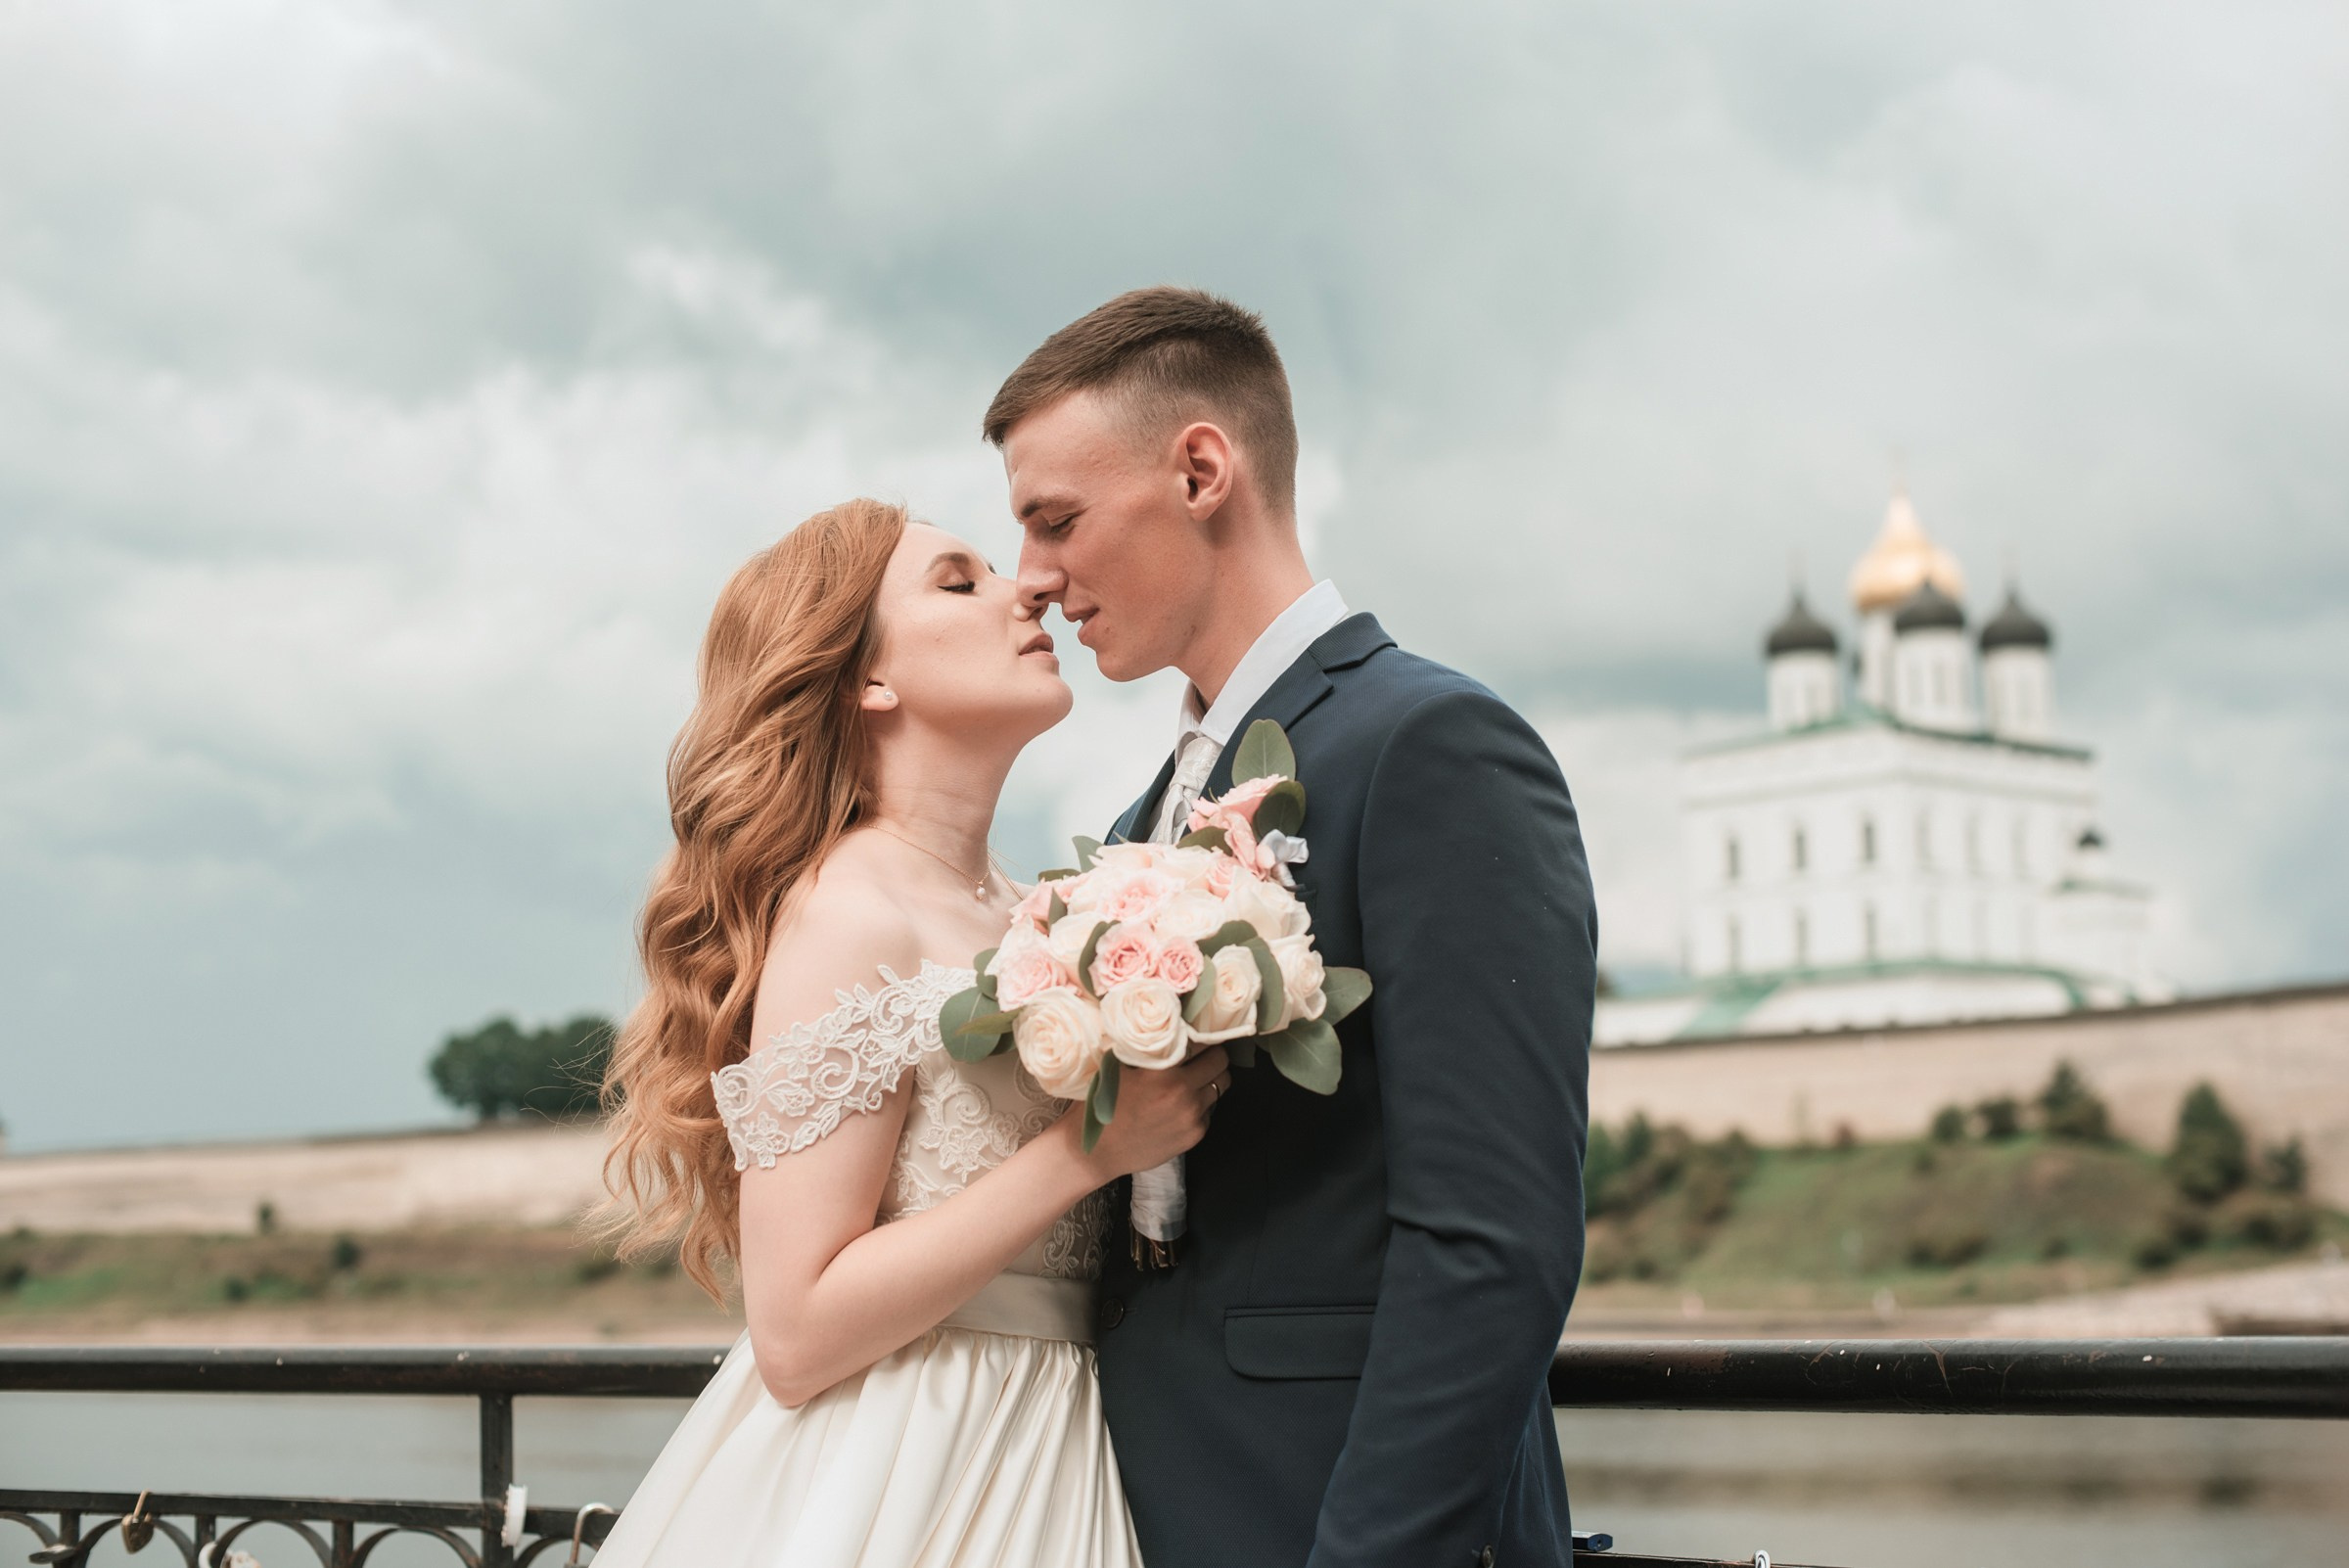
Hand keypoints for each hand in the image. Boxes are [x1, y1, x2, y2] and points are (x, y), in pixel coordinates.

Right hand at [1076, 1045, 1230, 1179]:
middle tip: (1199, 1055)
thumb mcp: (1116, 1066)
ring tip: (1189, 1080)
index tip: (1196, 1033)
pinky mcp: (1194, 1135)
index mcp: (1163, 1071)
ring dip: (1209, 1079)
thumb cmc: (1101, 1106)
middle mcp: (1182, 1093)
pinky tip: (1179, 1106)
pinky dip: (1200, 1104)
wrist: (1096, 1151)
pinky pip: (1210, 1110)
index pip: (1202, 1042)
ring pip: (1220, 1085)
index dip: (1200, 1034)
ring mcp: (1191, 1116)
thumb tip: (1166, 1026)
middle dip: (1212, 1055)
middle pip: (1220, 1062)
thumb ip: (1145, 1048)